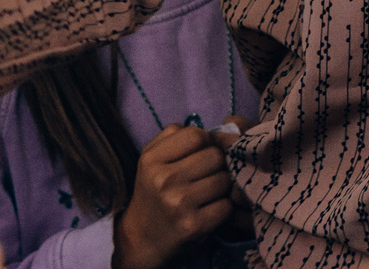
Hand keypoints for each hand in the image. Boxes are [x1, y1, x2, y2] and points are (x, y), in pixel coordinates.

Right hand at [113, 123, 237, 267]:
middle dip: (216, 164)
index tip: (201, 153)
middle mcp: (164, 181)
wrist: (142, 238)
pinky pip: (226, 205)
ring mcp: (179, 204)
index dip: (205, 142)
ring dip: (221, 186)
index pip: (196, 135)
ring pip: (224, 180)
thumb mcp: (151, 158)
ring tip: (207, 192)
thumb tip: (210, 130)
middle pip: (215, 156)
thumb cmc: (153, 191)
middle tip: (207, 174)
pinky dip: (223, 207)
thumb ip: (174, 135)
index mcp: (152, 160)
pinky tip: (209, 209)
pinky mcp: (194, 226)